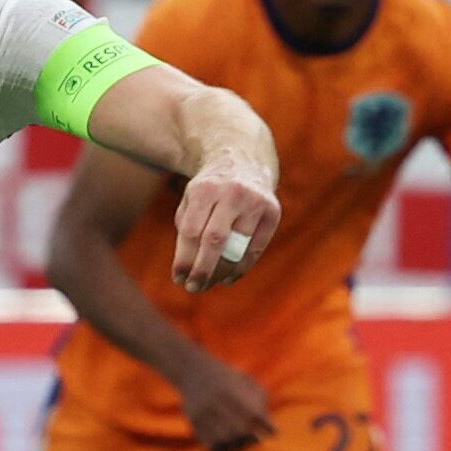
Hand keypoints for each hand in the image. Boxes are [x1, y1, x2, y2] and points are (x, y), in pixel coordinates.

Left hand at [171, 155, 280, 291]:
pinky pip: (256, 250)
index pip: (191, 231)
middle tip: (193, 289)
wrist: (243, 161)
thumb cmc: (210, 190)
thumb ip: (187, 230)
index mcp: (205, 188)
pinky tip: (227, 278)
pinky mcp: (273, 212)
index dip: (184, 259)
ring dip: (221, 273)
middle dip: (202, 270)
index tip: (178, 278)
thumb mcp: (191, 200)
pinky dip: (240, 269)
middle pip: (215, 240)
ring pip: (237, 248)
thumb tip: (185, 272)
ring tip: (209, 284)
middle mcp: (232, 193)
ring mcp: (256, 202)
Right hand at [174, 352, 274, 450]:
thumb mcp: (245, 380)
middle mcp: (217, 401)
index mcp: (232, 390)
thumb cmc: (226, 377)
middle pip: (239, 429)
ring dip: (235, 445)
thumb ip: (260, 398)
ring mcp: (203, 412)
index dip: (267, 426)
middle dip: (251, 438)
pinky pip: (209, 441)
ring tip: (241, 443)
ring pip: (223, 439)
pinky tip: (227, 443)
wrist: (192, 370)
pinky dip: (220, 446)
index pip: (254, 413)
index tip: (274, 433)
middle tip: (256, 440)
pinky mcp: (193, 421)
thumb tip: (269, 426)